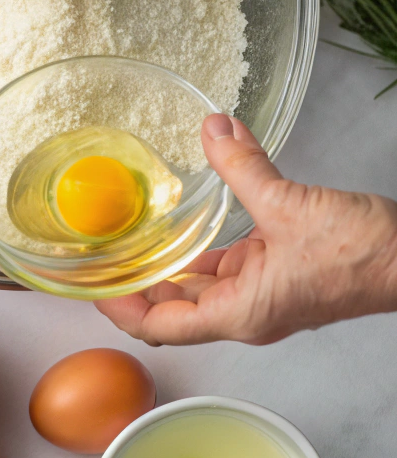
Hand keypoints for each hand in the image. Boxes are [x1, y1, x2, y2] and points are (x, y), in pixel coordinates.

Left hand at [94, 115, 396, 345]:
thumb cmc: (363, 255)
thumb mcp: (290, 205)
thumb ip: (244, 168)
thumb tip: (214, 131)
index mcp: (239, 312)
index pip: (159, 326)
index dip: (121, 309)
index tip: (94, 286)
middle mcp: (244, 312)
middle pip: (172, 308)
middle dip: (137, 283)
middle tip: (105, 254)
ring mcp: (262, 296)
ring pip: (200, 285)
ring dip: (171, 262)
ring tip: (136, 235)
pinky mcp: (278, 275)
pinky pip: (229, 266)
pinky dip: (207, 246)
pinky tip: (192, 217)